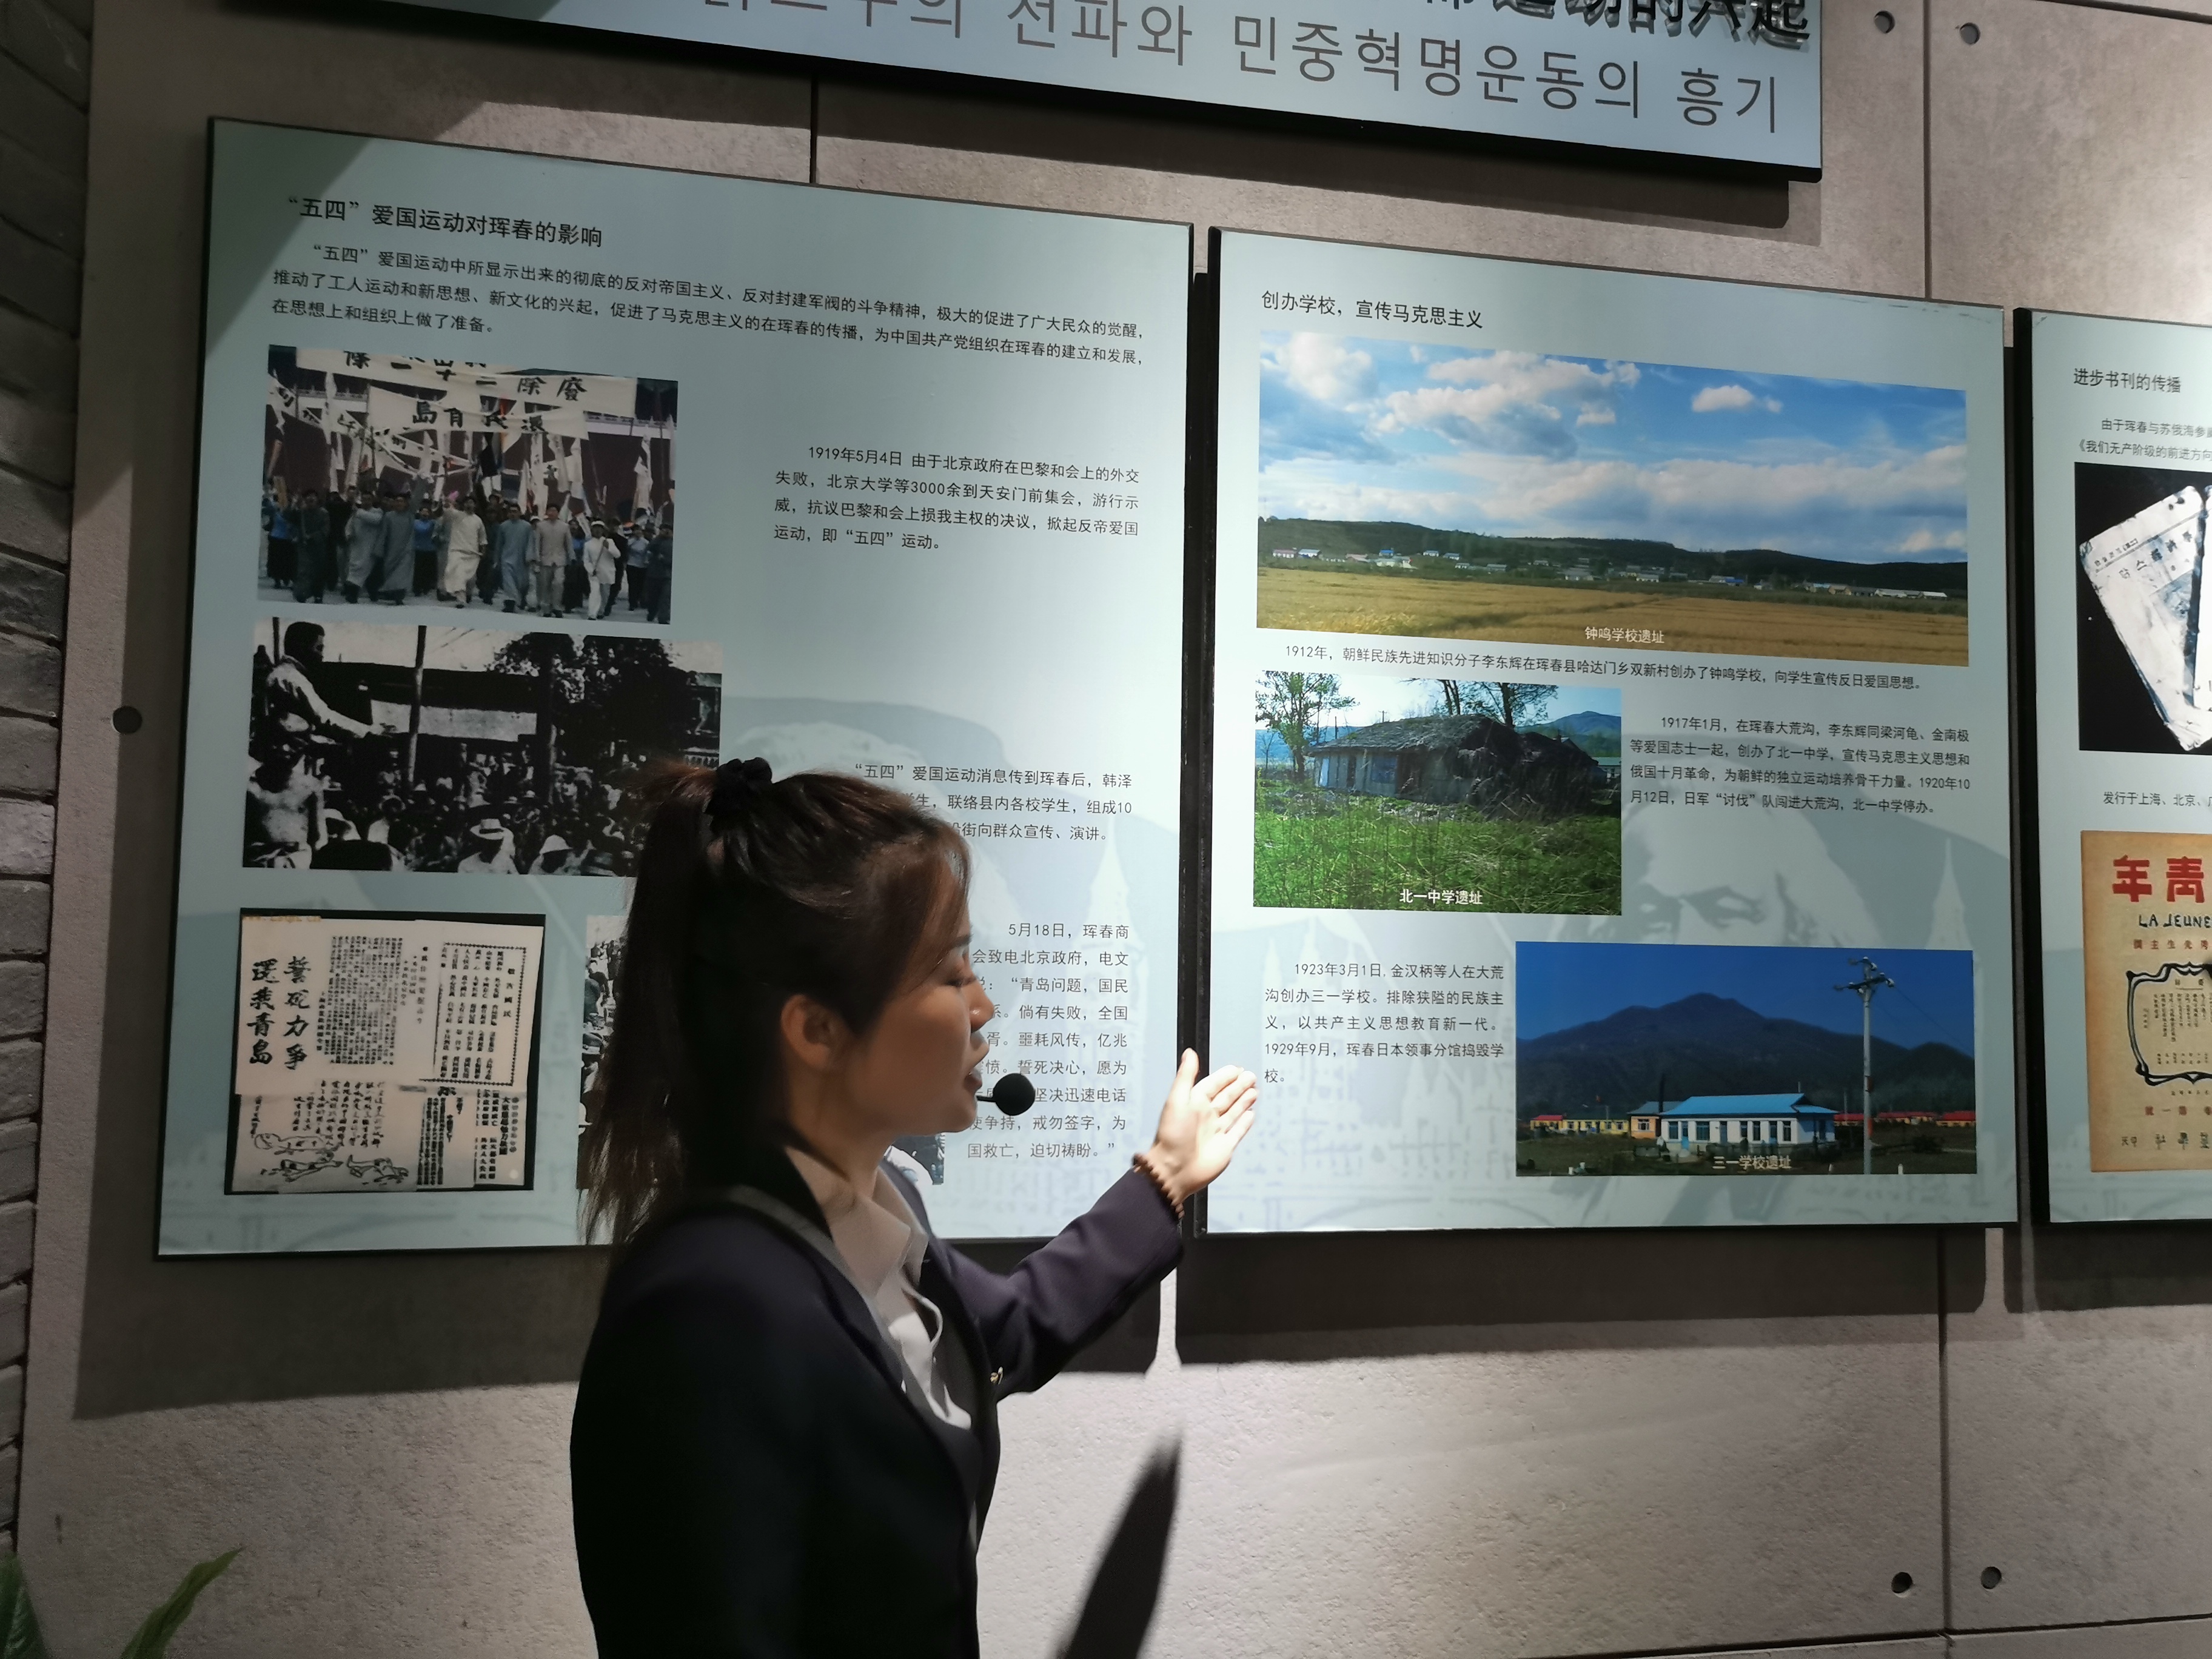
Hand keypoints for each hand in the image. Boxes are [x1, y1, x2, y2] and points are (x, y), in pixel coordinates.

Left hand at [1139, 1050, 1257, 1206]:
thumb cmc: (1173, 1134)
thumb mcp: (1177, 1099)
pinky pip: (1237, 1131)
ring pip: (1233, 1112)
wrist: (1175, 1169)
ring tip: (1254, 1090)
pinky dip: (1244, 1123)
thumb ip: (1186, 1075)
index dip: (1225, 1077)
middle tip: (1251, 1076)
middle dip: (1238, 1086)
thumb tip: (1189, 1052)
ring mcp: (1216, 1132)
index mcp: (1194, 1103)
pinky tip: (1250, 1114)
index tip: (1237, 1068)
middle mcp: (1206, 1116)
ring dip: (1243, 1101)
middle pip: (1226, 1097)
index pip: (1213, 1085)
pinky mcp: (1225, 1147)